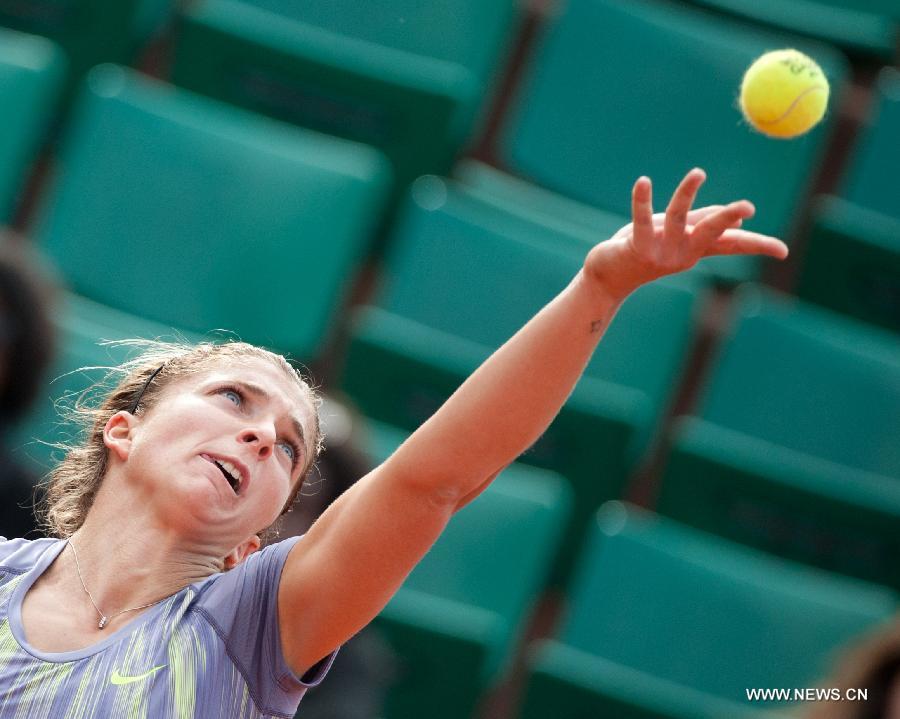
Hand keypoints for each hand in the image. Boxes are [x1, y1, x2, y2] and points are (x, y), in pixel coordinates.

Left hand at [584, 168, 787, 299]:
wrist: (609, 276)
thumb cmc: (646, 250)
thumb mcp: (678, 235)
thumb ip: (702, 222)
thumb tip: (737, 216)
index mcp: (697, 248)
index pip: (733, 244)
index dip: (758, 246)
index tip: (784, 251)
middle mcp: (683, 251)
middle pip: (711, 233)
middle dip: (727, 219)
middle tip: (747, 208)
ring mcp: (661, 251)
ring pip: (678, 218)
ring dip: (687, 194)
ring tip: (698, 173)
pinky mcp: (637, 247)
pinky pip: (641, 220)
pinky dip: (642, 200)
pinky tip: (644, 182)